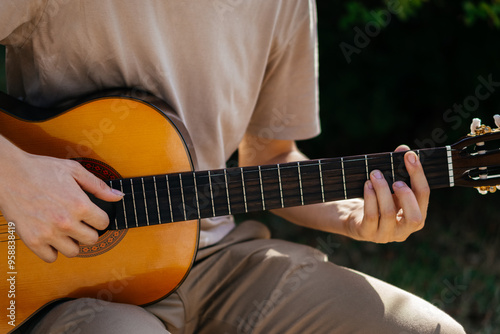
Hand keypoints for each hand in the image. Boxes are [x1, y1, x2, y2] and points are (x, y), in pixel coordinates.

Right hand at [0, 148, 123, 262]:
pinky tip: (52, 238)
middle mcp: (66, 222)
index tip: (93, 215)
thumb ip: (99, 186)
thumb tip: (118, 196)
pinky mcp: (32, 240)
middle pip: (92, 240)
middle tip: (80, 224)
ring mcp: (49, 233)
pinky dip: (53, 250)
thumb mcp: (74, 171)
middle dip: (89, 231)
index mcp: (79, 205)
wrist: (9, 174)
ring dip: (72, 242)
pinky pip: (51, 258)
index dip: (100, 218)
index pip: (104, 223)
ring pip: (74, 252)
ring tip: (66, 231)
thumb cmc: (41, 169)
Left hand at [346, 145, 429, 242]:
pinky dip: (370, 198)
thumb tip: (403, 148)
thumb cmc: (379, 202)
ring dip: (382, 191)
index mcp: (417, 217)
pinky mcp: (367, 233)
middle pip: (415, 217)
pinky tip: (367, 185)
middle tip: (395, 179)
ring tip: (375, 174)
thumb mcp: (391, 188)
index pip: (424, 197)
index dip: (418, 175)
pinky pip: (371, 216)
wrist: (356, 220)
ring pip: (388, 214)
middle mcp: (404, 231)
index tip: (409, 156)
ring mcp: (386, 235)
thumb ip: (399, 169)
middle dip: (406, 195)